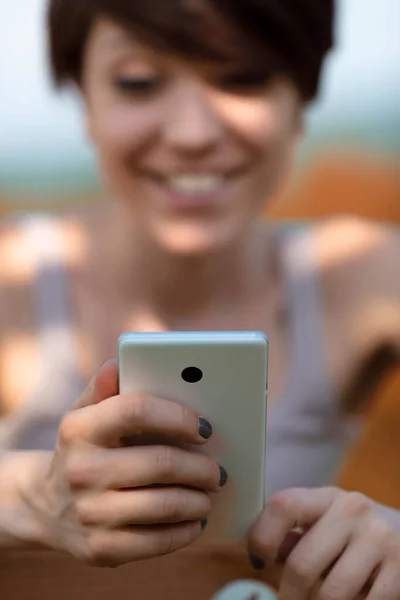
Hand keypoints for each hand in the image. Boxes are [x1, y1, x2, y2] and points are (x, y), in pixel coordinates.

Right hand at [29, 360, 225, 566]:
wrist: (46, 506)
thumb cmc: (82, 450)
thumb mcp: (84, 415)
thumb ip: (104, 388)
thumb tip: (116, 364)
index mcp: (80, 429)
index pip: (136, 410)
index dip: (178, 416)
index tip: (205, 428)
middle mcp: (81, 470)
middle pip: (160, 463)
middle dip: (201, 467)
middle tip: (218, 470)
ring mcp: (90, 513)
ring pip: (165, 505)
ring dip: (199, 500)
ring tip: (209, 493)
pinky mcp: (100, 550)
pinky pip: (158, 543)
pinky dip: (186, 531)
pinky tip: (194, 520)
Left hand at [248, 487, 399, 598]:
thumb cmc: (357, 532)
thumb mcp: (328, 521)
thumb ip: (297, 534)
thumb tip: (260, 555)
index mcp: (327, 496)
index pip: (284, 505)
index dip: (262, 536)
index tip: (258, 561)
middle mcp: (353, 510)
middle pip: (302, 564)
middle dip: (289, 593)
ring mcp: (379, 539)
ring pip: (330, 594)